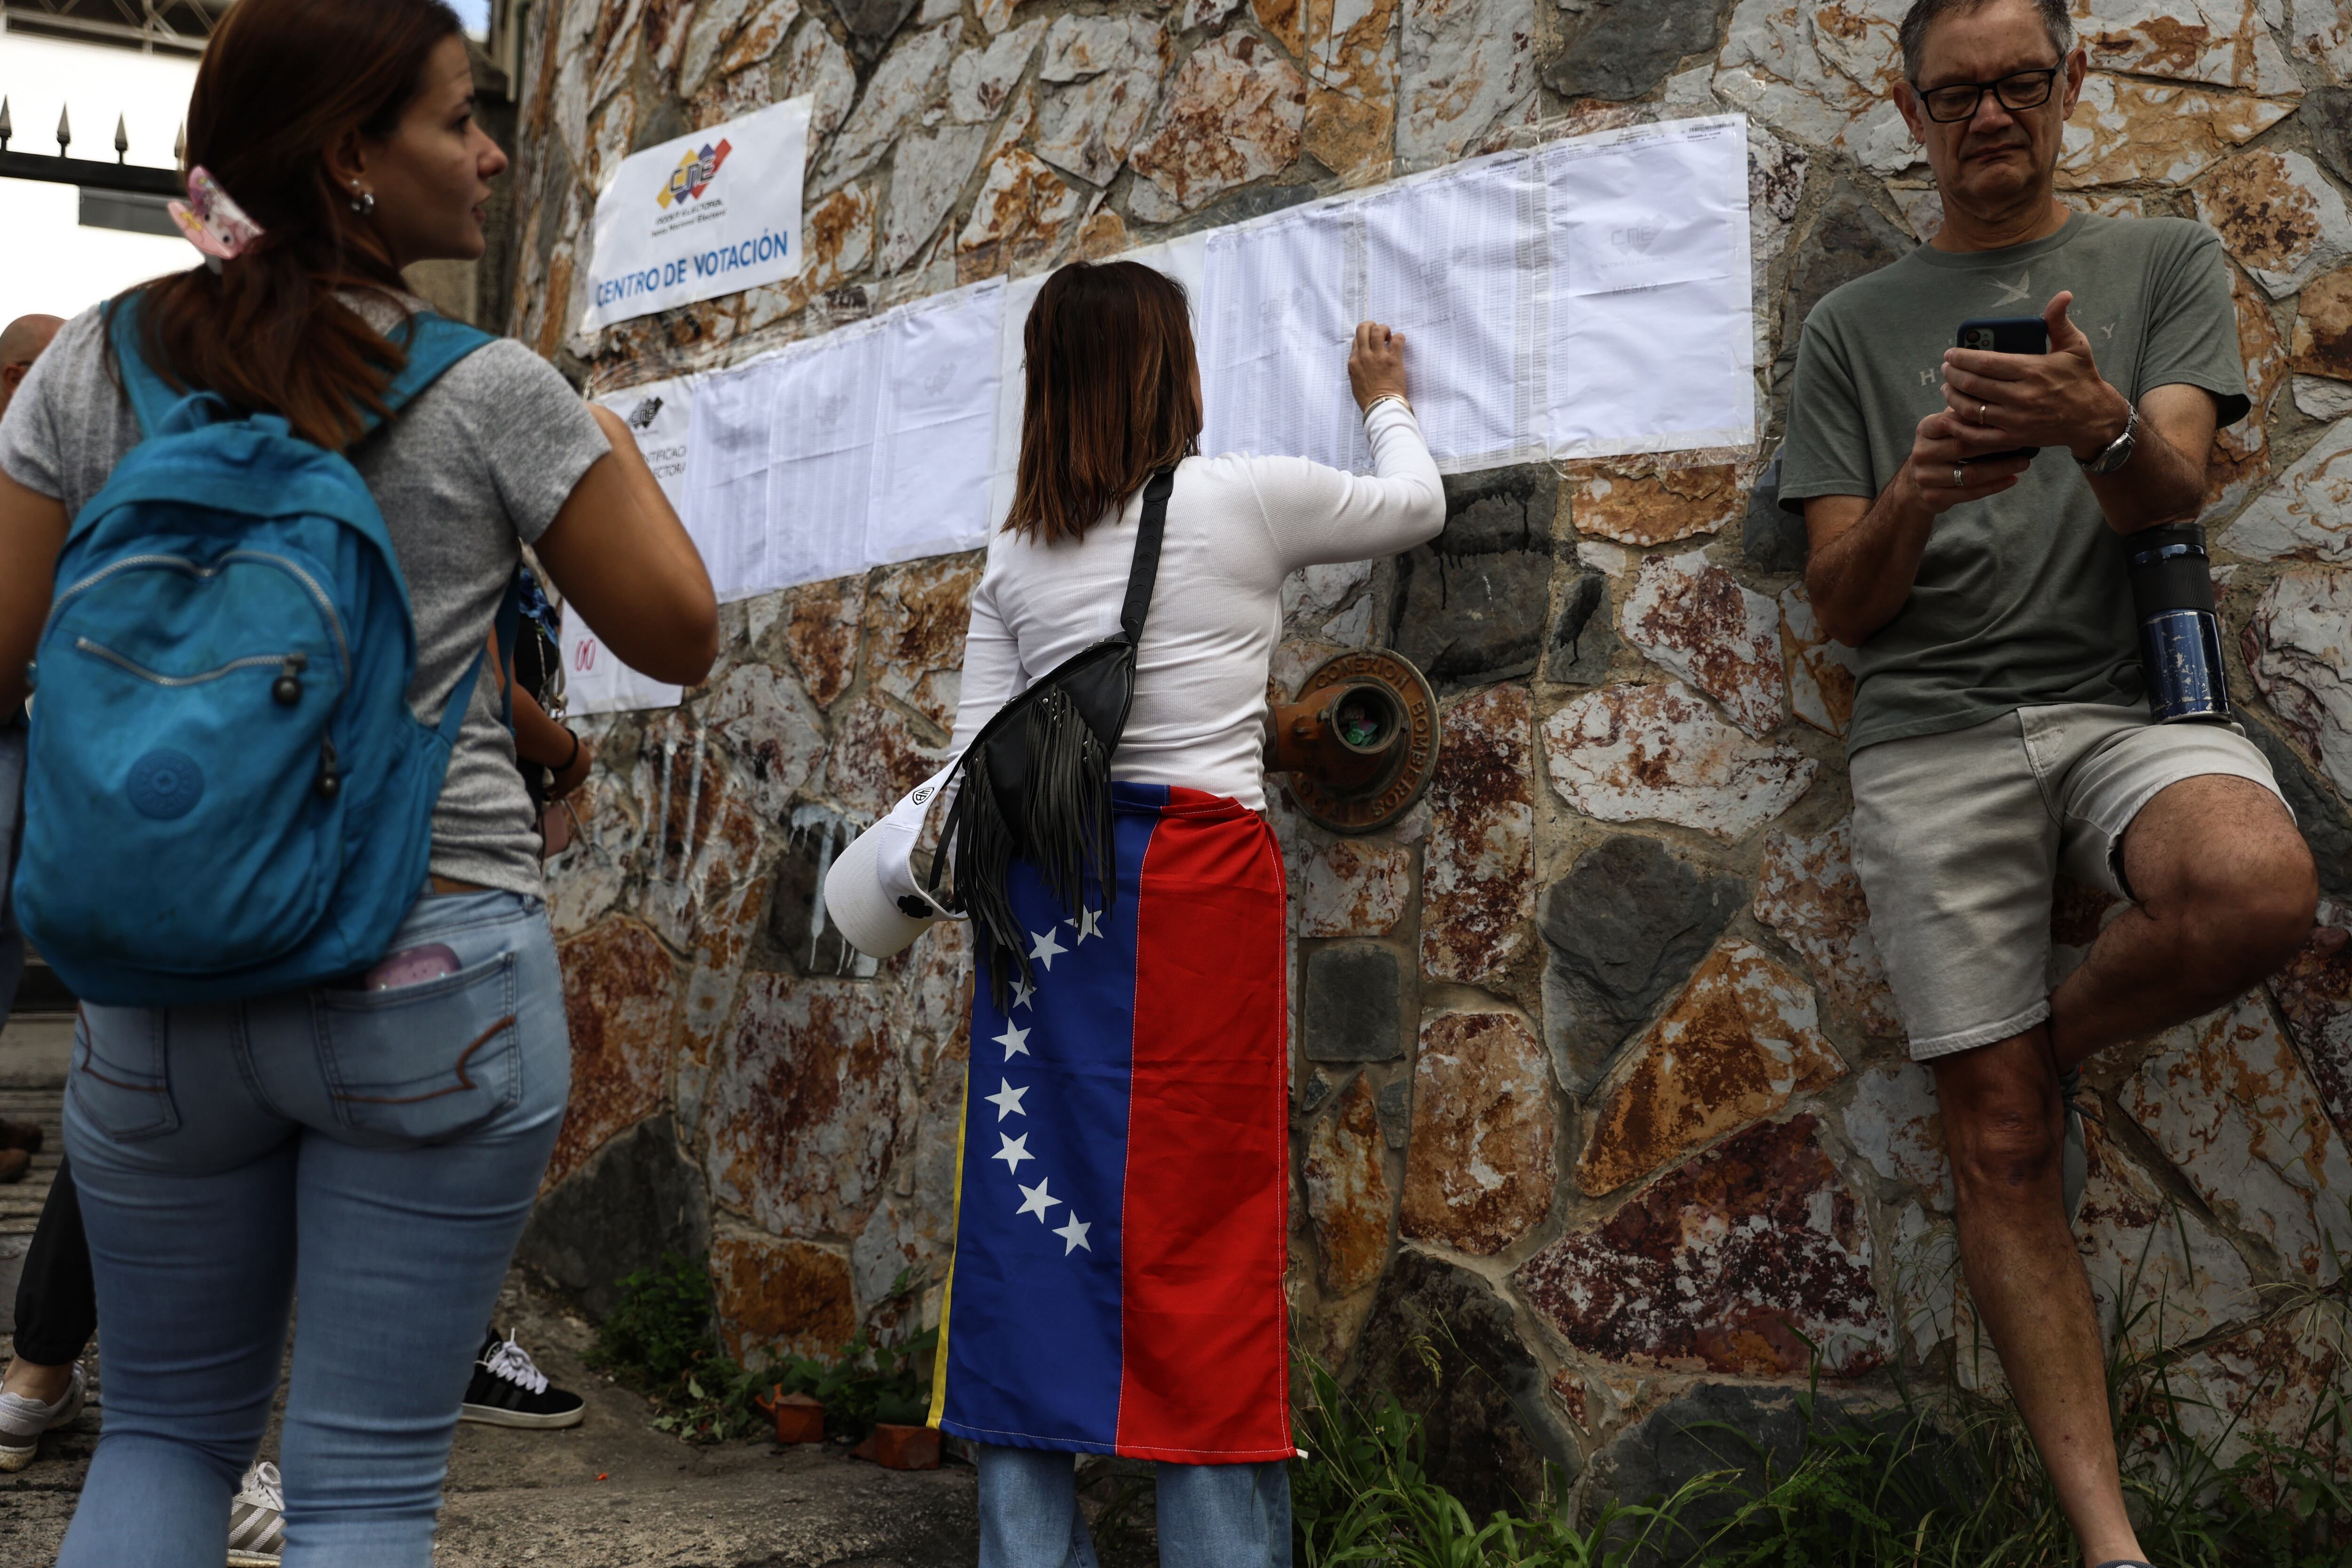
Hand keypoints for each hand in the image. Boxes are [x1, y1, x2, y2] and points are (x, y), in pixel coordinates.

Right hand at [549, 731, 593, 797]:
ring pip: (567, 786)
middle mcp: (585, 770)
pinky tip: (545, 792)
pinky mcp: (567, 785)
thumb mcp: (565, 737)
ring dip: (557, 789)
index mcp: (586, 757)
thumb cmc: (562, 738)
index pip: (580, 765)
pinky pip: (560, 791)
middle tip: (559, 783)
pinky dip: (553, 792)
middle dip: (566, 781)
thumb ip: (562, 737)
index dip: (572, 768)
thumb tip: (557, 729)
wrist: (563, 748)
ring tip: (547, 790)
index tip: (566, 769)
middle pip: (575, 778)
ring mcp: (577, 779)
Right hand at [1348, 320, 1409, 411]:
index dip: (1365, 337)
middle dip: (1372, 325)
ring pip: (1378, 330)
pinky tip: (1400, 342)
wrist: (1381, 406)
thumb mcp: (1355, 381)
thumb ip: (1357, 367)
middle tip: (1380, 332)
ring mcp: (1378, 357)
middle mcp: (1363, 356)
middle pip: (1363, 328)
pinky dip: (1400, 337)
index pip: (1356, 339)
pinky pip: (1397, 339)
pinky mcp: (1393, 359)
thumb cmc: (1369, 398)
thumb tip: (1363, 357)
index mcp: (1353, 362)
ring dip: (1385, 329)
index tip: (1371, 342)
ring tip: (1389, 337)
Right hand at [1894, 409, 2033, 517]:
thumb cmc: (1942, 447)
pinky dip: (1994, 486)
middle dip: (1996, 444)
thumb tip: (2001, 396)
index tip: (2009, 417)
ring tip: (2024, 462)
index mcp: (1925, 429)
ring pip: (1969, 473)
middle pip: (1963, 447)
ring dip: (2000, 468)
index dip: (1980, 420)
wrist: (1915, 484)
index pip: (1953, 422)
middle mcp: (1921, 452)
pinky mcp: (1933, 497)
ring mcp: (1925, 477)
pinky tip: (2013, 479)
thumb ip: (1965, 414)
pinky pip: (1969, 493)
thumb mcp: (1946, 428)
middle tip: (2023, 440)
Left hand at [1940, 291, 2132, 462]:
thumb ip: (2059, 321)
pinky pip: (1978, 436)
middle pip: (1973, 384)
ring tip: (1947, 387)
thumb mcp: (2075, 346)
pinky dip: (1959, 428)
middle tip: (1945, 368)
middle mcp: (2022, 396)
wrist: (2094, 417)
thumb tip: (2062, 296)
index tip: (1950, 353)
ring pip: (1971, 409)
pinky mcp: (2014, 438)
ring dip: (1952, 397)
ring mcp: (2016, 419)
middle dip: (1952, 375)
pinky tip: (1949, 417)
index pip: (1985, 362)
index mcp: (2032, 370)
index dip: (1962, 357)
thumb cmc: (2082, 378)